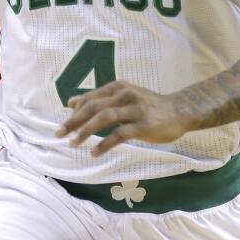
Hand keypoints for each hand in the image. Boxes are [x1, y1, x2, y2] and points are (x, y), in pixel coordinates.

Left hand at [57, 81, 191, 155]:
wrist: (180, 110)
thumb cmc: (148, 105)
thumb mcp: (123, 96)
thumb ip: (99, 99)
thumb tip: (70, 103)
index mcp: (118, 87)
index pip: (89, 98)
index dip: (73, 112)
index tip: (62, 126)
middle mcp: (125, 95)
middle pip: (93, 107)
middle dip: (73, 121)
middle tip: (58, 134)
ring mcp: (135, 110)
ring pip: (104, 118)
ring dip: (85, 132)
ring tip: (73, 144)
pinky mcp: (144, 125)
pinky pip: (120, 134)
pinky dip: (104, 144)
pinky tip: (94, 152)